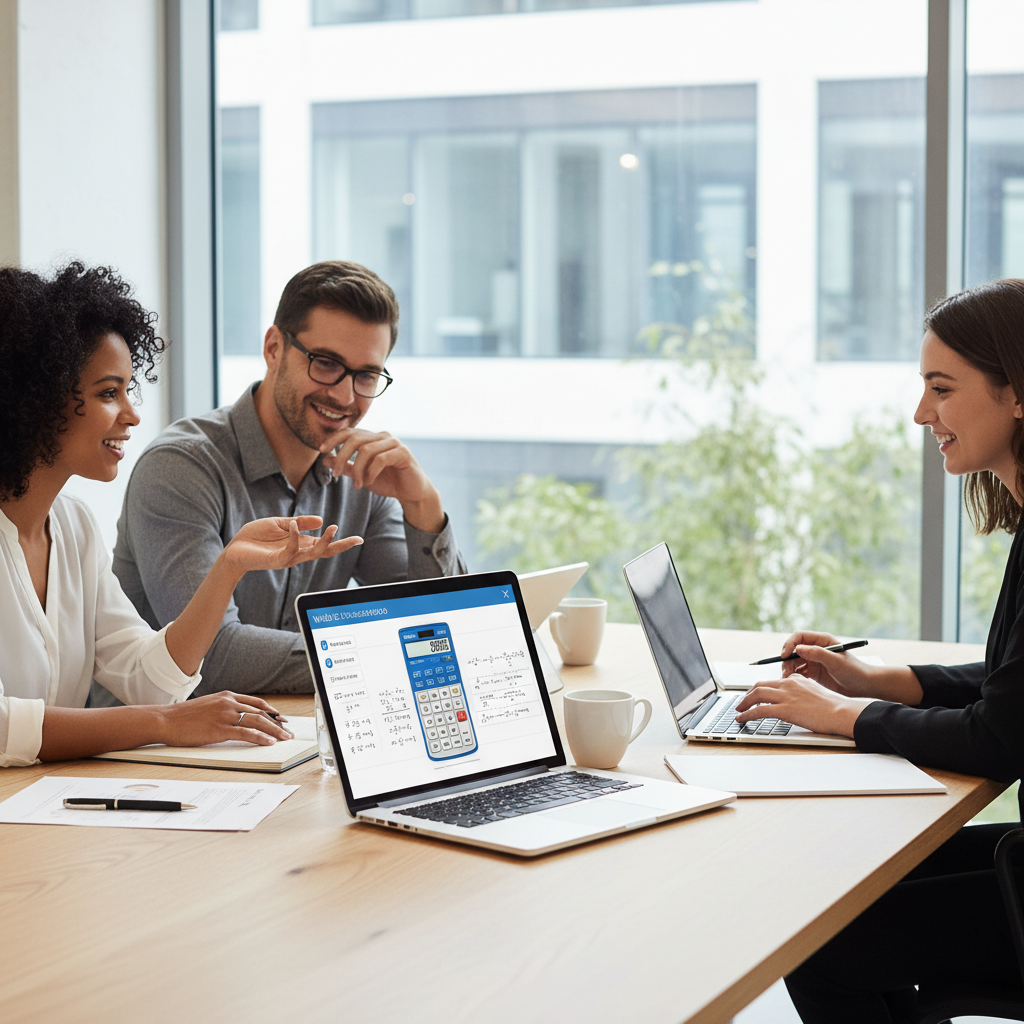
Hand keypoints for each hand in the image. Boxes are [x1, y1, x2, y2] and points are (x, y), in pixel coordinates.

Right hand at [157, 693, 293, 746]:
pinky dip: (259, 738)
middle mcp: (229, 703)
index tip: (282, 718)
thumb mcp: (208, 705)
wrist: (165, 719)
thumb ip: (224, 708)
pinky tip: (269, 742)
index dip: (272, 711)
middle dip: (277, 723)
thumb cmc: (183, 716)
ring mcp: (225, 715)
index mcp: (227, 696)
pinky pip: (246, 733)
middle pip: (261, 713)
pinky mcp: (220, 729)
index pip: (256, 703)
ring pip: (257, 722)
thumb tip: (236, 717)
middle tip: (289, 731)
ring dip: (274, 731)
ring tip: (284, 738)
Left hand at [221, 515, 362, 574]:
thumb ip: (300, 522)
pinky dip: (293, 536)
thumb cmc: (255, 537)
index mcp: (300, 543)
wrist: (234, 548)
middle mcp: (297, 552)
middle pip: (325, 552)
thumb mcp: (280, 523)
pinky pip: (289, 550)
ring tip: (332, 528)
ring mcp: (288, 558)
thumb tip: (321, 520)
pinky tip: (293, 524)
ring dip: (324, 542)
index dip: (341, 542)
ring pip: (312, 554)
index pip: (325, 544)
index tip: (358, 539)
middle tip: (357, 539)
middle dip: (341, 546)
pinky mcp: (276, 560)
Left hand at [321, 428, 444, 532]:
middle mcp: (383, 436)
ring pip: (366, 449)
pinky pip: (381, 459)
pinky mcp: (403, 454)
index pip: (350, 432)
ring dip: (357, 469)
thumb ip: (346, 467)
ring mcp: (394, 443)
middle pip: (355, 438)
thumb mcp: (362, 475)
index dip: (334, 439)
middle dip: (341, 456)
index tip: (321, 450)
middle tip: (335, 475)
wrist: (412, 493)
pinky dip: (370, 472)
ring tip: (357, 485)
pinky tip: (368, 482)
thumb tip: (325, 459)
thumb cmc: (389, 482)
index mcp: (373, 438)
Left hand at [734, 674, 872, 737]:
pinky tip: (742, 719)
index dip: (761, 689)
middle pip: (760, 685)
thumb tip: (796, 700)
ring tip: (739, 710)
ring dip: (744, 703)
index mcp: (796, 680)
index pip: (773, 682)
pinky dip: (747, 714)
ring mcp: (786, 696)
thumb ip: (803, 693)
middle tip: (742, 702)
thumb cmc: (835, 707)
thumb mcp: (816, 693)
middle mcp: (788, 684)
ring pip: (756, 695)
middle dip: (748, 694)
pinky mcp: (784, 709)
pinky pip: (759, 710)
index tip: (755, 695)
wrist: (842, 712)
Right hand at [777, 629, 923, 705]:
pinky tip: (794, 683)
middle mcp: (816, 649)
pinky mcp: (814, 673)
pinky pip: (799, 672)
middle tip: (785, 672)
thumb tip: (798, 649)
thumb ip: (817, 653)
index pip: (799, 637)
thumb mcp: (836, 661)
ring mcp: (814, 661)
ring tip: (788, 679)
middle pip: (793, 650)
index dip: (789, 644)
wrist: (864, 686)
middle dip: (786, 660)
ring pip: (794, 662)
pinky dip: (794, 677)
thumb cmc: (854, 670)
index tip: (784, 656)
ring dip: (788, 669)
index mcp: (822, 641)